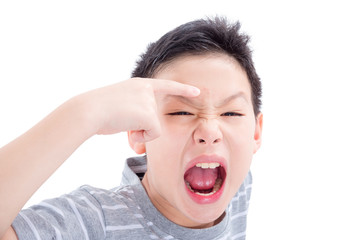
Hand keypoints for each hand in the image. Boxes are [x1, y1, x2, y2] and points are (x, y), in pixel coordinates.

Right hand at [82, 78, 199, 141]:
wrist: (89, 110)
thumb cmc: (98, 110)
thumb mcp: (119, 103)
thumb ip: (135, 111)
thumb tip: (141, 136)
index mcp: (139, 84)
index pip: (166, 85)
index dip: (182, 88)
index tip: (197, 90)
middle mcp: (146, 89)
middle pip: (156, 116)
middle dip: (143, 126)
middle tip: (124, 123)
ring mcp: (148, 101)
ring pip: (154, 126)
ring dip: (140, 132)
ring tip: (122, 125)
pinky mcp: (149, 114)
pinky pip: (154, 133)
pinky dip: (142, 137)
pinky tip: (128, 131)